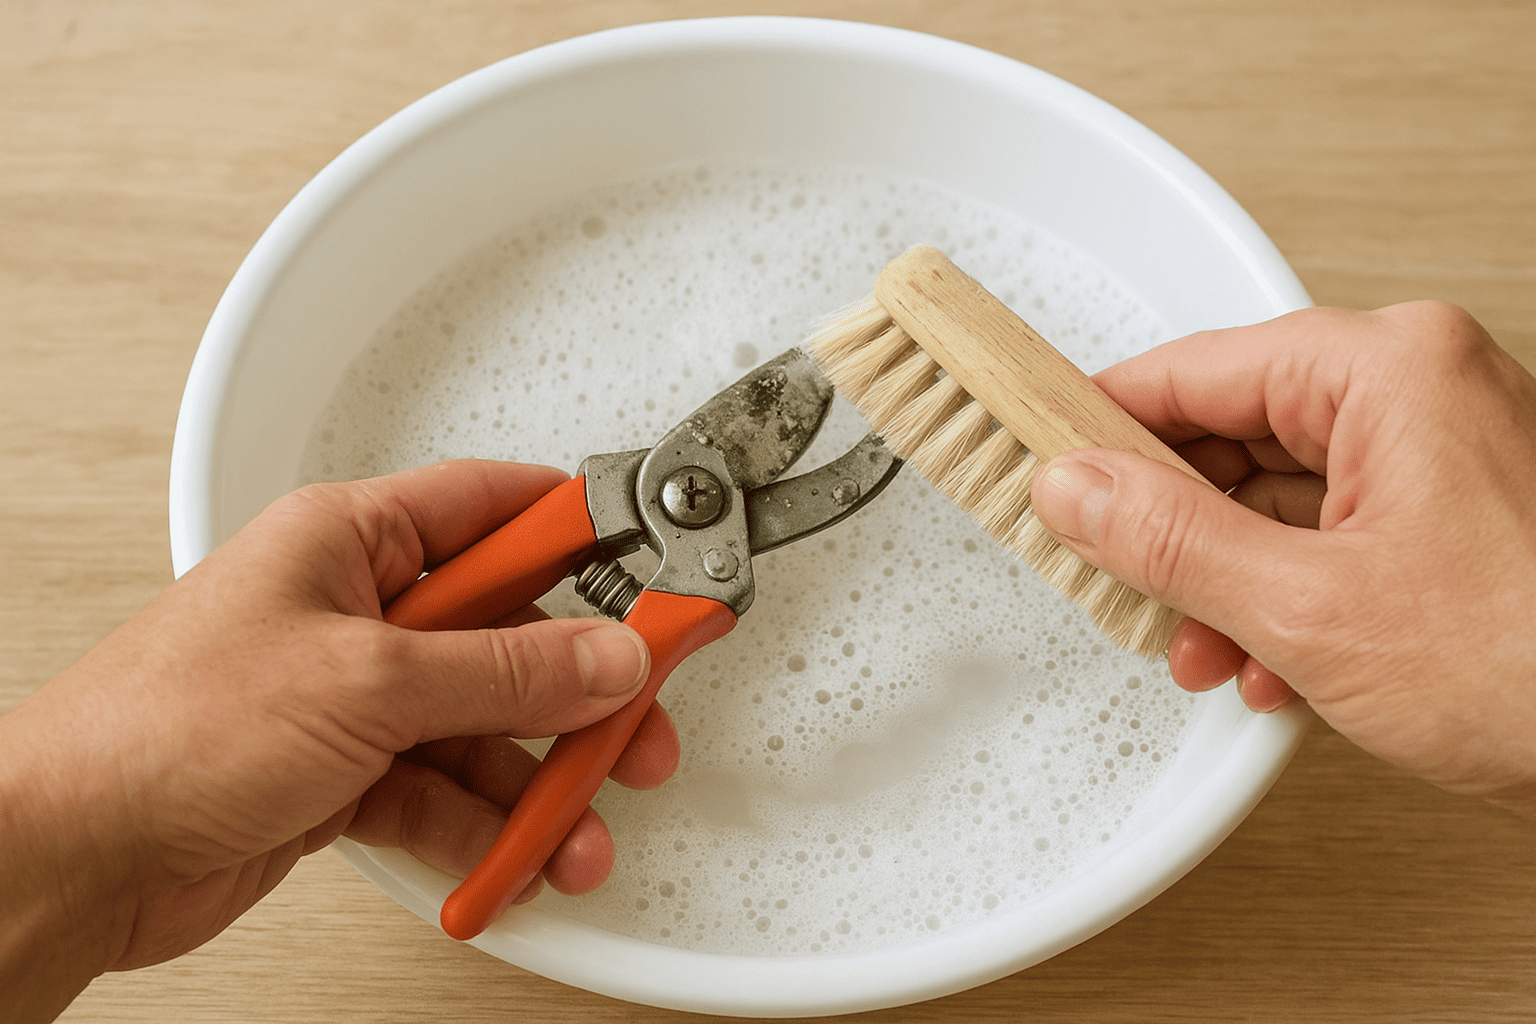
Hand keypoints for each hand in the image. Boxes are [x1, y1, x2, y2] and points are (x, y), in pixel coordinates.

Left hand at [0, 460, 671, 1021]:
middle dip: (578, 691)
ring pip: (485, 727)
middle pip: (510, 634)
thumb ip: (505, 671)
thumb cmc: (162, 729)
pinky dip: (481, 830)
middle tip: (639, 724)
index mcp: (354, 541)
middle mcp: (360, 612)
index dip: (587, 536)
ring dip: (537, 784)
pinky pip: (444, 793)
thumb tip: (605, 655)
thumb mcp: (368, 682)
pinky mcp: (345, 775)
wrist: (71, 853)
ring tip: (574, 831)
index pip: (500, 511)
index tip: (656, 569)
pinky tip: (507, 862)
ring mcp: (355, 698)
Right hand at [1029, 301, 1535, 817]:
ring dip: (1224, 579)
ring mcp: (1441, 453)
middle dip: (1171, 528)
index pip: (1193, 371)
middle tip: (1113, 574)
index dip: (1100, 422)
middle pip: (1233, 434)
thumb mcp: (1310, 607)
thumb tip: (1076, 489)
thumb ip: (1171, 538)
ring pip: (1277, 494)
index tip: (1038, 457)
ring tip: (1201, 644)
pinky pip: (1329, 531)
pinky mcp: (1451, 516)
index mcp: (1389, 369)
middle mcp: (1420, 391)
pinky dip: (1284, 596)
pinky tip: (1266, 661)